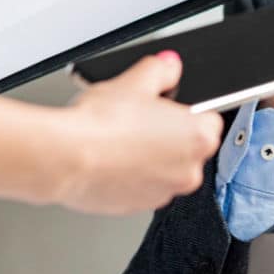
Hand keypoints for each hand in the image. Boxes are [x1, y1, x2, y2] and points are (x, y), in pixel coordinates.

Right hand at [55, 52, 222, 214]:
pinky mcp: (136, 207)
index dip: (182, 111)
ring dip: (148, 158)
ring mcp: (163, 193)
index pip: (207, 120)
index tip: (164, 108)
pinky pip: (140, 187)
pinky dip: (129, 176)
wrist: (66, 157)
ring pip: (163, 170)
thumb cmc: (102, 124)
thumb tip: (168, 67)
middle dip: (165, 135)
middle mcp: (189, 171)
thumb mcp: (135, 80)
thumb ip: (160, 70)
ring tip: (119, 140)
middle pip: (186, 147)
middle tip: (138, 121)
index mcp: (200, 138)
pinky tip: (109, 160)